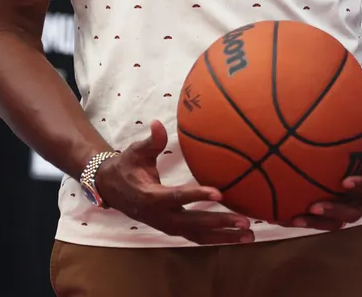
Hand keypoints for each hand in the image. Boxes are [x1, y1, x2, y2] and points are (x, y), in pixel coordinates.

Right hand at [94, 120, 253, 244]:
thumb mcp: (135, 152)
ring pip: (198, 235)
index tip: (219, 193)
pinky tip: (236, 237)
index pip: (177, 197)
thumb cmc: (127, 167)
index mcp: (151, 197)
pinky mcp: (173, 229)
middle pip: (194, 223)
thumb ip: (150, 141)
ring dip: (224, 237)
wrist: (112, 190)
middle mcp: (161, 216)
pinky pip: (197, 237)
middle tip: (245, 222)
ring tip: (249, 236)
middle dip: (220, 223)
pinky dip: (217, 238)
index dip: (197, 195)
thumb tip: (157, 124)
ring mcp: (167, 226)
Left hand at [290, 123, 361, 231]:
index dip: (360, 186)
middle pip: (351, 213)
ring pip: (334, 221)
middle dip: (332, 212)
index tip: (345, 182)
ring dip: (315, 222)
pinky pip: (322, 218)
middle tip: (314, 207)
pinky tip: (282, 216)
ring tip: (294, 219)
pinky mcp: (337, 208)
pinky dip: (304, 218)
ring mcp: (350, 207)